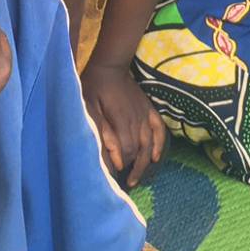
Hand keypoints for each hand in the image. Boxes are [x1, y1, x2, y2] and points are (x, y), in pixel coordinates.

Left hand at [81, 63, 164, 187]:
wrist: (110, 67)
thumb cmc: (94, 87)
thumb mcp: (89, 108)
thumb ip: (102, 131)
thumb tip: (115, 157)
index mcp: (121, 121)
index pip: (126, 151)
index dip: (121, 166)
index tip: (113, 177)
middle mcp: (137, 121)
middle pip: (138, 152)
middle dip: (132, 169)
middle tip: (125, 183)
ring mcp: (145, 116)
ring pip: (149, 145)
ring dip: (144, 163)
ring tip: (136, 178)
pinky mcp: (150, 110)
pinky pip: (159, 130)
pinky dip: (160, 145)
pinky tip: (155, 158)